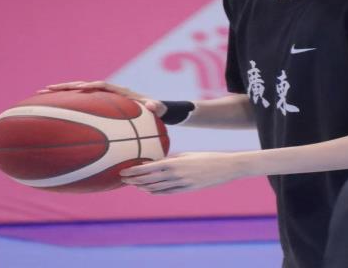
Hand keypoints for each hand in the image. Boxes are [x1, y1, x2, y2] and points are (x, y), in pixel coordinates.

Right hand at [37, 81, 167, 116]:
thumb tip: (153, 105)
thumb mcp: (158, 108)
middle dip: (65, 87)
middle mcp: (109, 91)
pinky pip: (81, 104)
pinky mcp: (100, 105)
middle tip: (46, 89)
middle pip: (83, 86)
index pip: (102, 86)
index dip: (90, 86)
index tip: (78, 88)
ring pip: (78, 93)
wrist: (155, 109)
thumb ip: (156, 107)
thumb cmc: (157, 109)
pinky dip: (68, 104)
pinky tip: (54, 112)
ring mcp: (103, 98)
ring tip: (41, 96)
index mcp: (120, 91)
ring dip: (61, 94)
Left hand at [120, 152, 243, 193]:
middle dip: (133, 180)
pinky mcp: (186, 191)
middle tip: (122, 179)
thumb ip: (170, 160)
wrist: (225, 167)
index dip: (133, 171)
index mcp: (174, 163)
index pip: (147, 168)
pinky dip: (154, 191)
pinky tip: (148, 189)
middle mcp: (175, 175)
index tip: (123, 171)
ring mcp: (180, 185)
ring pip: (155, 188)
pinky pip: (166, 193)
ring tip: (133, 184)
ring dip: (142, 187)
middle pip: (148, 180)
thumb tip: (154, 163)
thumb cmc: (206, 157)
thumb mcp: (187, 155)